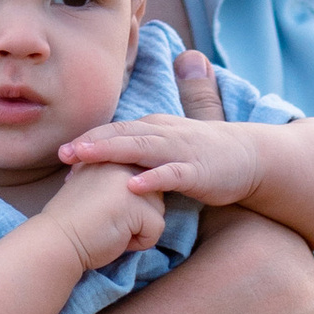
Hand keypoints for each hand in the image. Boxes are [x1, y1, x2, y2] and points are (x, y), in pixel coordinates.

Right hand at [48, 161, 168, 274]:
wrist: (55, 240)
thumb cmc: (72, 221)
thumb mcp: (92, 187)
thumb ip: (114, 180)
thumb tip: (141, 184)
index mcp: (110, 156)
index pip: (142, 179)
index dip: (129, 203)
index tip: (103, 211)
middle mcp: (122, 162)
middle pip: (154, 195)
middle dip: (136, 216)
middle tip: (104, 220)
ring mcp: (131, 182)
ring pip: (158, 212)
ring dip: (138, 229)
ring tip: (109, 227)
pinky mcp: (137, 204)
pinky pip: (156, 230)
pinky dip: (139, 243)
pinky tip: (114, 237)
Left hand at [58, 112, 266, 208]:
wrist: (250, 157)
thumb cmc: (205, 155)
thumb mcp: (169, 145)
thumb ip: (142, 147)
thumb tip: (111, 157)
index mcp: (155, 127)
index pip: (116, 131)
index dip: (90, 141)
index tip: (64, 154)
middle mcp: (164, 133)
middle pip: (122, 135)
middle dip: (91, 143)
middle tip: (63, 153)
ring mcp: (180, 151)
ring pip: (141, 148)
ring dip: (111, 152)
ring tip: (85, 158)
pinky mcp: (197, 170)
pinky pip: (171, 174)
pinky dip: (151, 178)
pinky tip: (132, 185)